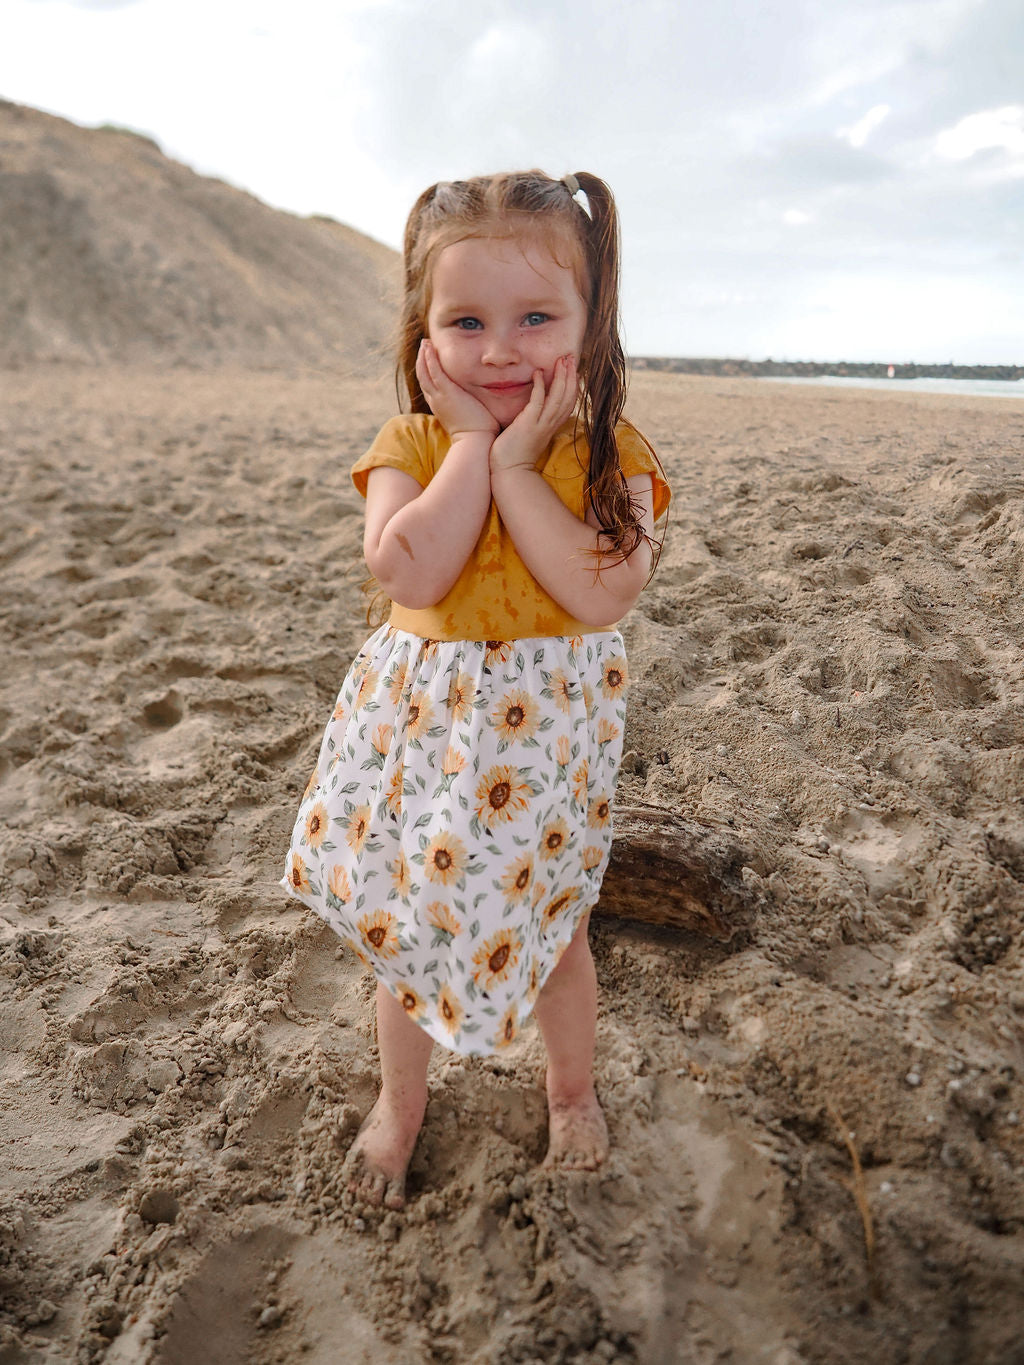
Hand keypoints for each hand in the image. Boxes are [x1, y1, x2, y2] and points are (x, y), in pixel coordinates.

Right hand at [416, 341, 499, 438]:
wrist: (476, 442)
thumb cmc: (478, 435)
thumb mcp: (469, 418)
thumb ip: (470, 408)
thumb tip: (480, 406)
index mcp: (441, 407)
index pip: (431, 387)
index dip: (428, 373)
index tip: (430, 361)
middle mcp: (437, 402)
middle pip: (423, 378)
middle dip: (422, 361)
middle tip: (425, 346)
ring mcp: (440, 397)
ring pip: (425, 372)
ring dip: (424, 356)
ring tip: (425, 342)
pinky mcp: (446, 393)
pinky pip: (434, 372)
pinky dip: (430, 358)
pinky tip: (429, 347)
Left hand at [489, 355, 578, 473]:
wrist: (509, 472)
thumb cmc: (515, 453)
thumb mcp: (530, 433)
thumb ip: (535, 420)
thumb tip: (534, 407)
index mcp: (552, 426)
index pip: (569, 402)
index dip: (573, 384)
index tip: (573, 369)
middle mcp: (550, 425)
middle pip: (568, 397)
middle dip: (571, 376)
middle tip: (571, 357)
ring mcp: (540, 425)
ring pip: (558, 398)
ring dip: (561, 378)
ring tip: (562, 360)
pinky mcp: (528, 425)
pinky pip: (537, 402)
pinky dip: (539, 386)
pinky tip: (537, 373)